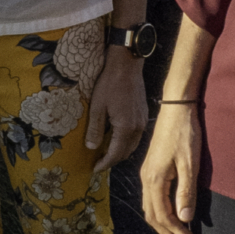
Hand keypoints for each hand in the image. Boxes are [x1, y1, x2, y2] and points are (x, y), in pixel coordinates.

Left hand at [85, 48, 148, 173]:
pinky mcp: (143, 114)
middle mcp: (137, 128)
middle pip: (126, 152)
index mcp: (126, 128)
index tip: (94, 169)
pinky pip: (136, 136)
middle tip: (98, 163)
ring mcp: (142, 121)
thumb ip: (95, 129)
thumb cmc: (110, 83)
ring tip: (106, 153)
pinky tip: (116, 138)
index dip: (104, 163)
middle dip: (112, 160)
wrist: (127, 64)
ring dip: (120, 152)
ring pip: (132, 145)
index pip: (115, 154)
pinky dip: (126, 142)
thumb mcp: (97, 106)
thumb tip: (91, 147)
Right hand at [140, 102, 201, 233]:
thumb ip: (186, 193)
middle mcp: (146, 179)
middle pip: (153, 216)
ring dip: (164, 225)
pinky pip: (152, 198)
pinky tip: (171, 214)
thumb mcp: (190, 164)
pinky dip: (161, 212)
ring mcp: (146, 174)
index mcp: (154, 180)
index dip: (177, 232)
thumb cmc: (184, 133)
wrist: (177, 108)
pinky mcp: (151, 169)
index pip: (163, 216)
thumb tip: (184, 219)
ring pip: (150, 208)